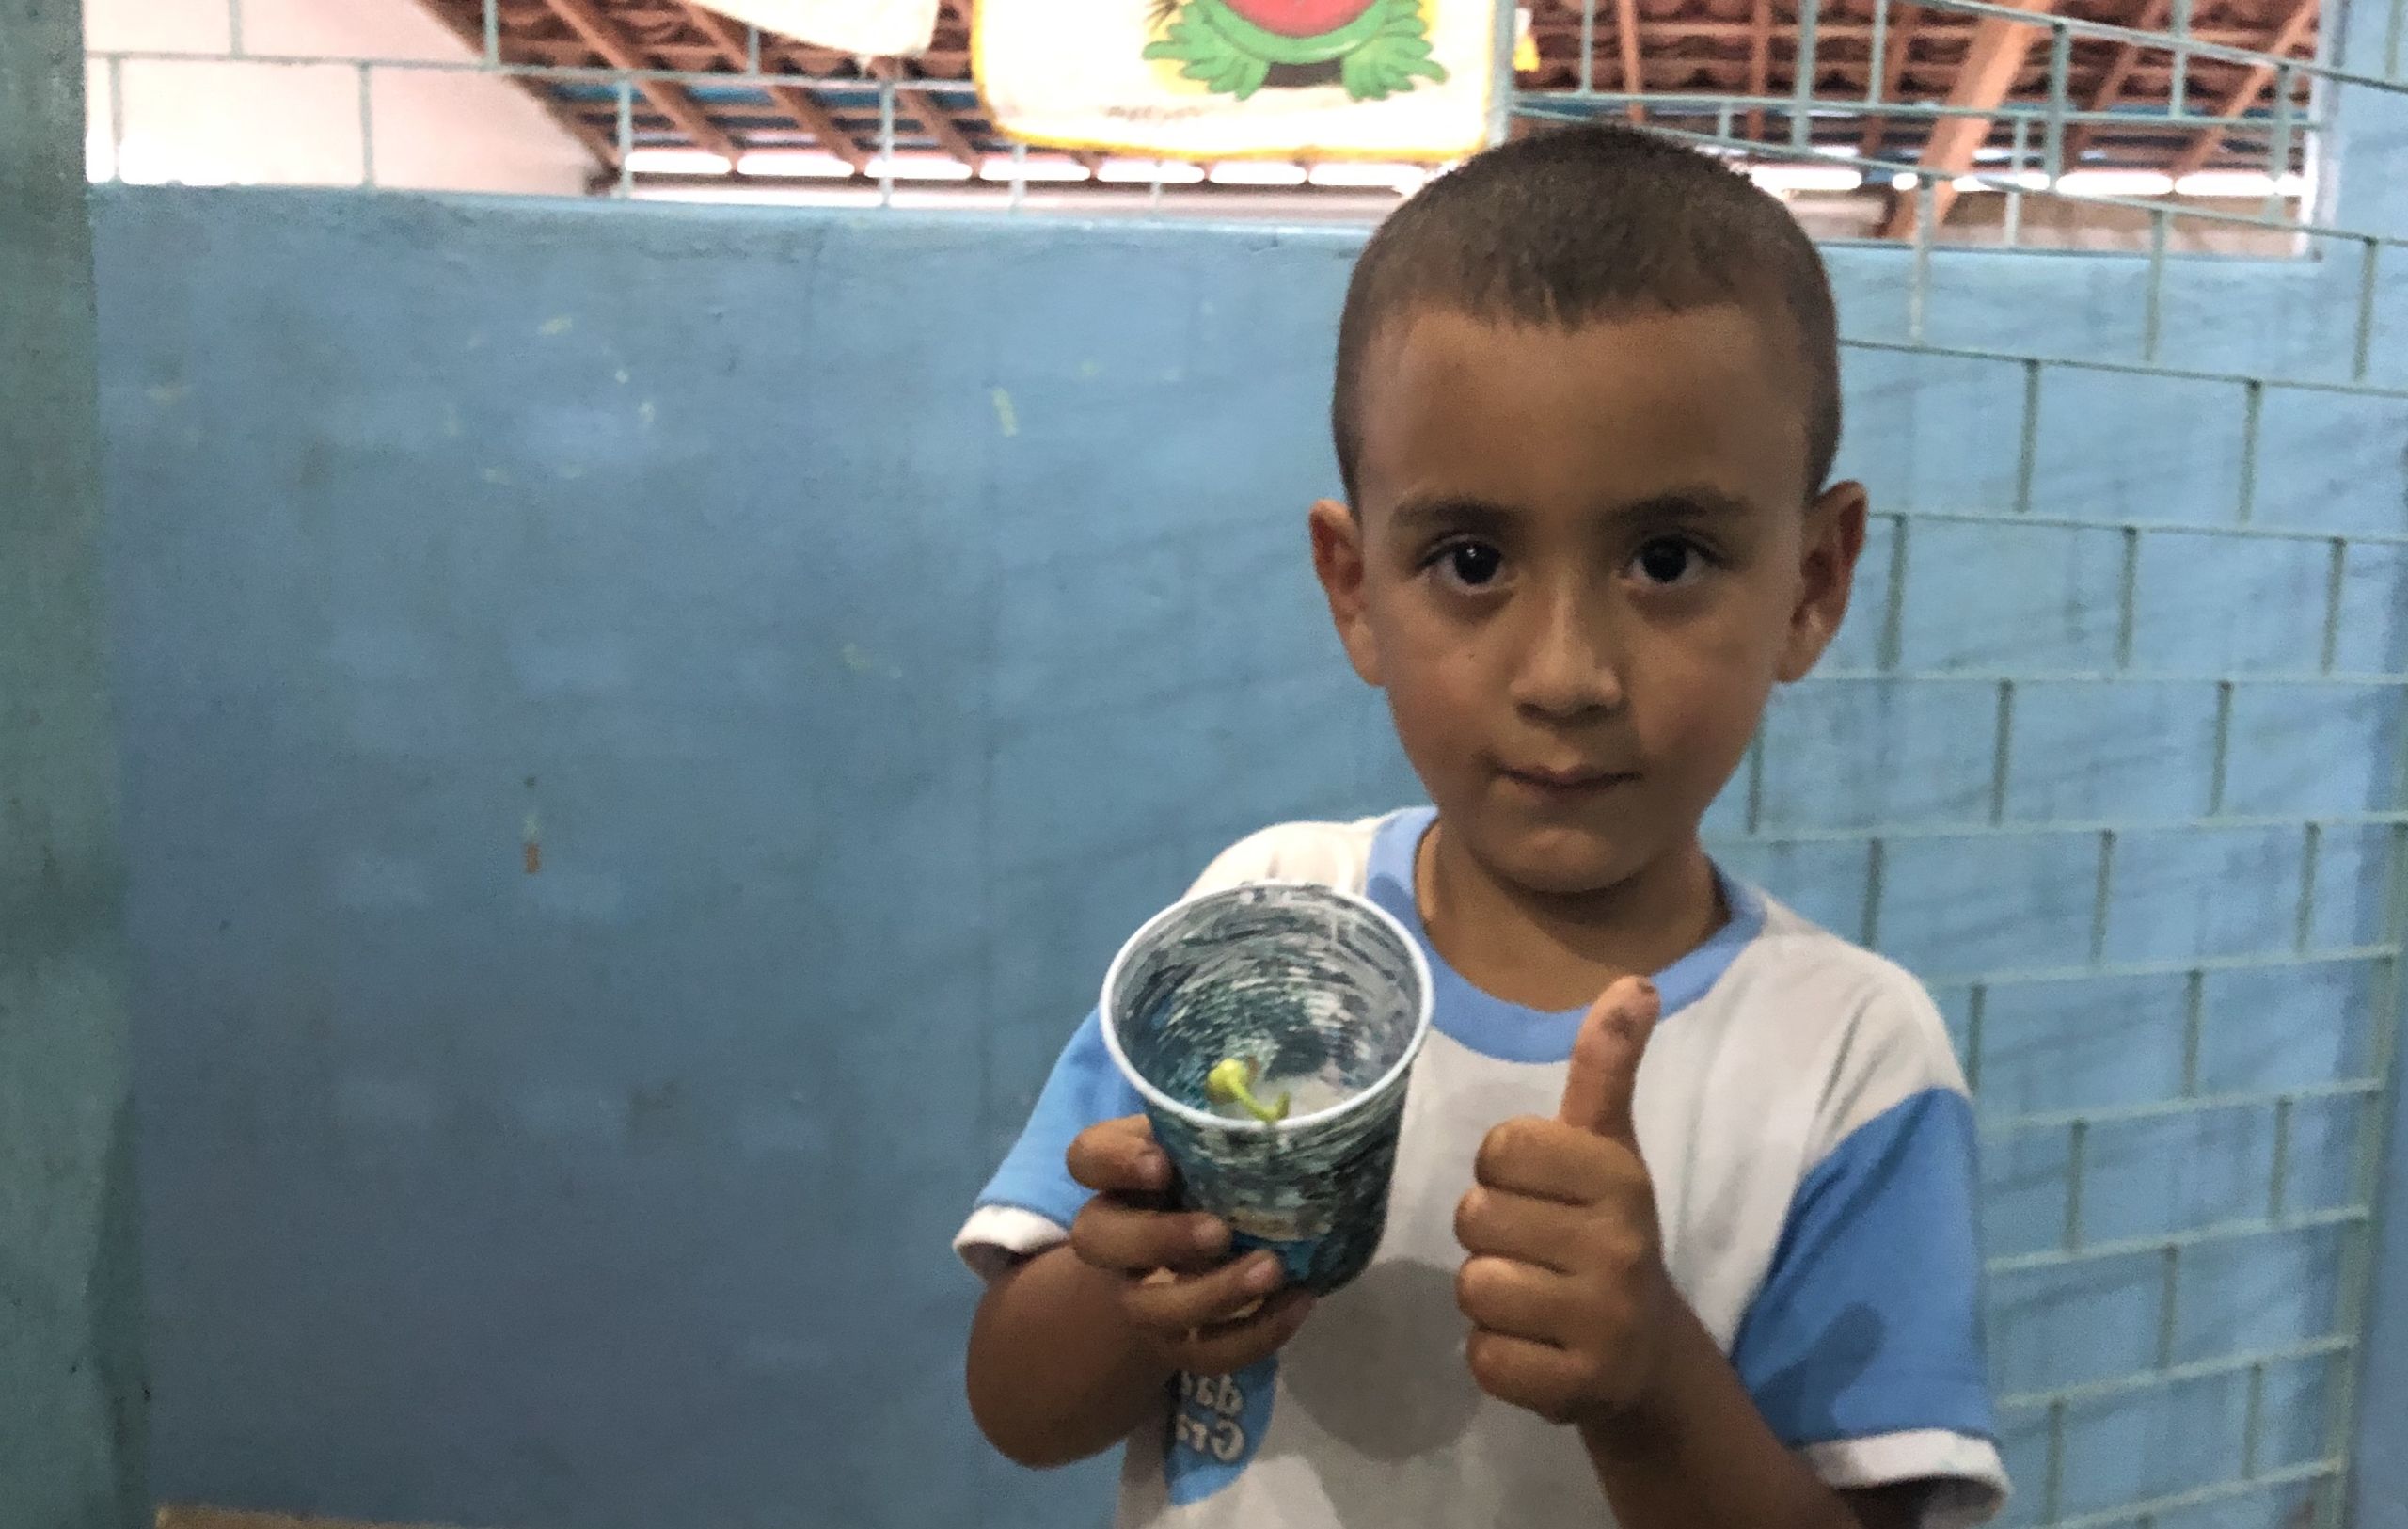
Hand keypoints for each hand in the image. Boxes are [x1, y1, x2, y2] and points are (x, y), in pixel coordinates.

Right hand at [1066, 1115, 1315, 1374]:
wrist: (1199, 1261)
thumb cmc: (1210, 1183)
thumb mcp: (1207, 1147)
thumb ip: (1222, 1132)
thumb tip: (1278, 1119)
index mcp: (1118, 1176)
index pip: (1086, 1158)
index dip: (1114, 1162)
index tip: (1163, 1163)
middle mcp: (1114, 1237)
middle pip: (1097, 1241)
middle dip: (1159, 1238)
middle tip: (1219, 1231)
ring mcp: (1140, 1294)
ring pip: (1150, 1308)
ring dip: (1214, 1294)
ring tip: (1275, 1270)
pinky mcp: (1177, 1341)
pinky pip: (1205, 1352)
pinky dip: (1256, 1332)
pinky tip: (1299, 1300)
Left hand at [1454, 976, 1669, 1426]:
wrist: (1646, 1356)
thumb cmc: (1605, 1232)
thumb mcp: (1607, 1148)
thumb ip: (1606, 1067)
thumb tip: (1632, 981)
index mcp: (1618, 1176)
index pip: (1500, 1147)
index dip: (1502, 1169)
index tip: (1540, 1190)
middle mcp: (1619, 1245)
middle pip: (1475, 1217)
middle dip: (1490, 1234)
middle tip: (1535, 1250)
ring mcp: (1601, 1320)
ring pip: (1473, 1287)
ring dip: (1488, 1297)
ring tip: (1535, 1299)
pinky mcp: (1577, 1386)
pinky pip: (1483, 1357)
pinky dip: (1496, 1356)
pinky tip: (1537, 1348)